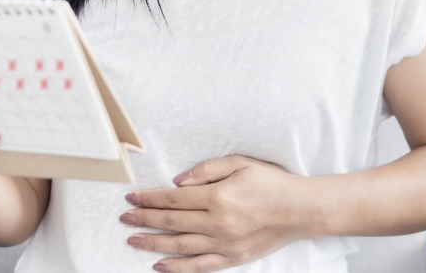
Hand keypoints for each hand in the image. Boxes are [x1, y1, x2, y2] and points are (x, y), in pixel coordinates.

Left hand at [121, 156, 316, 272]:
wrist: (301, 210)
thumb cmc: (271, 182)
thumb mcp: (240, 163)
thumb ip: (206, 169)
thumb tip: (177, 181)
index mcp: (219, 197)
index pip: (173, 198)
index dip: (149, 198)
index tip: (132, 197)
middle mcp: (219, 223)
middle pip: (172, 222)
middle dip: (144, 219)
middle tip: (124, 218)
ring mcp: (225, 244)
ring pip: (180, 246)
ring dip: (153, 243)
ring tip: (133, 239)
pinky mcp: (233, 259)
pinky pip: (200, 266)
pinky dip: (178, 267)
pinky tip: (159, 264)